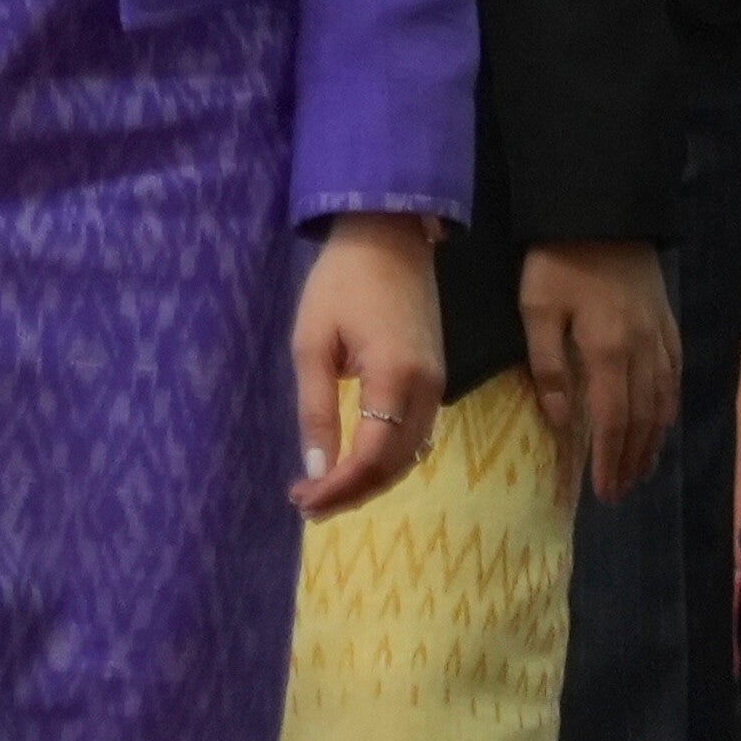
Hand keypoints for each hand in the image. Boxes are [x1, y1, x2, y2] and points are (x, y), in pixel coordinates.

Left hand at [291, 212, 446, 517]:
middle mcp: (427, 389)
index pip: (372, 457)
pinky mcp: (436, 377)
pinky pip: (417, 434)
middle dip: (352, 493)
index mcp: (395, 378)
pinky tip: (356, 461)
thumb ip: (316, 408)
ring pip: (410, 455)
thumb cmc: (341, 283)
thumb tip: (317, 468)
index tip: (302, 500)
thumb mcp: (312, 343)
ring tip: (325, 490)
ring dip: (370, 479)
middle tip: (307, 504)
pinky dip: (388, 458)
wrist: (389, 236)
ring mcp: (438, 384)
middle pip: (395, 465)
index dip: (339, 488)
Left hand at [515, 239, 679, 501]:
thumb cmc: (557, 259)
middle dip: (633, 459)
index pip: (613, 421)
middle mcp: (643, 352)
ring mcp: (661, 337)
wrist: (601, 210)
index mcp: (608, 352)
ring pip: (664, 401)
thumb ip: (548, 368)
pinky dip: (671, 405)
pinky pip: (676, 374)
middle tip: (621, 491)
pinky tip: (665, 419)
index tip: (604, 489)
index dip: (611, 459)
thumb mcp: (537, 310)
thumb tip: (562, 423)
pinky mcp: (667, 321)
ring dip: (655, 440)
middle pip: (643, 419)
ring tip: (643, 469)